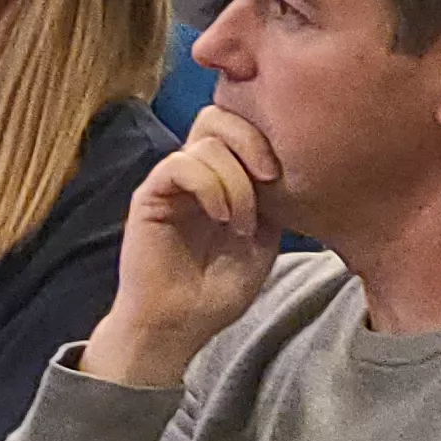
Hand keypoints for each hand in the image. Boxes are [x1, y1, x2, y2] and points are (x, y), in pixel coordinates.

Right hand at [79, 105, 285, 390]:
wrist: (178, 326)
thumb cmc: (217, 291)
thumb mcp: (264, 240)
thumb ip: (272, 199)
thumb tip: (290, 165)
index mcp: (223, 176)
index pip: (240, 125)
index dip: (267, 136)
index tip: (290, 174)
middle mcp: (196, 171)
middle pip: (220, 115)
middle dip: (253, 140)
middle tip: (271, 178)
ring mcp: (172, 181)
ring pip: (207, 141)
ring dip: (236, 180)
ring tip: (242, 222)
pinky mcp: (150, 196)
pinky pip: (181, 165)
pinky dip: (211, 186)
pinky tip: (223, 219)